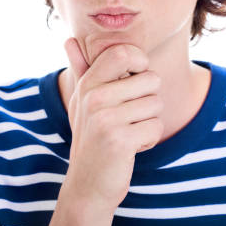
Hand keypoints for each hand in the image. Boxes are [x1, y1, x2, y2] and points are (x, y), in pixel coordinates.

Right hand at [60, 37, 163, 212]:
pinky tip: (131, 147)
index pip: (123, 52)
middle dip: (148, 100)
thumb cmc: (91, 137)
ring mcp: (105, 118)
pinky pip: (156, 127)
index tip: (136, 79)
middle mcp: (93, 97)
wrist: (87, 185)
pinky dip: (149, 139)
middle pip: (151, 79)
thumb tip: (69, 39)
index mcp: (88, 83)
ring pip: (156, 104)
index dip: (141, 63)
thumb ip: (81, 69)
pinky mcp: (119, 140)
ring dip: (148, 122)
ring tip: (127, 132)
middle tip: (128, 117)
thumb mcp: (82, 102)